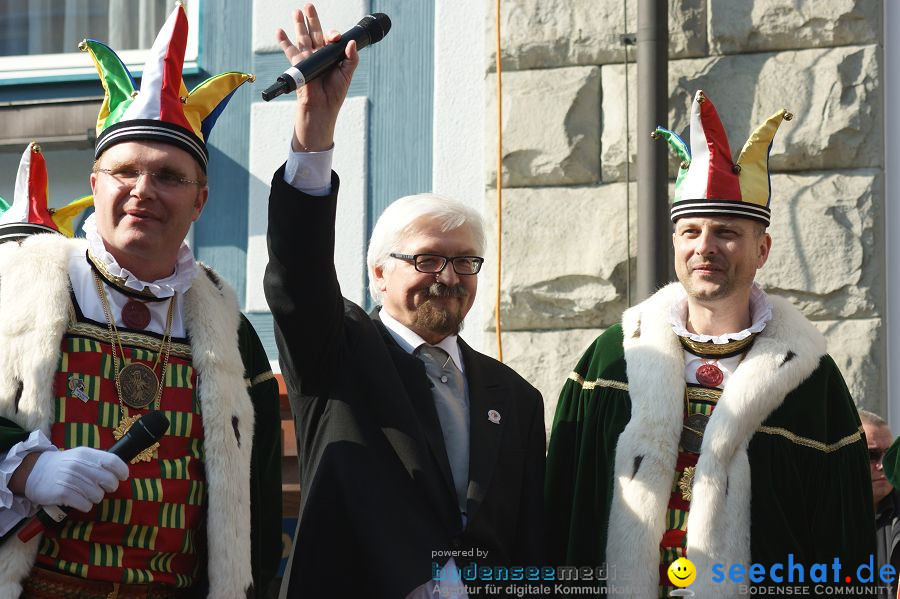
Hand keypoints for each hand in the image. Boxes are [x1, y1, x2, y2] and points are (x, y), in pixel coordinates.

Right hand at [23, 447, 128, 511]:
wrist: (34, 472)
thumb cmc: (63, 465)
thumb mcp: (80, 456)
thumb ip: (97, 461)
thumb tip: (118, 471)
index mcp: (86, 454)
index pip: (113, 461)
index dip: (122, 470)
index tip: (123, 477)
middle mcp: (80, 465)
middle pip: (110, 481)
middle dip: (109, 487)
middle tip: (100, 487)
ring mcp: (71, 480)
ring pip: (99, 496)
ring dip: (94, 498)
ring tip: (84, 493)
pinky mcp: (63, 494)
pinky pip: (86, 505)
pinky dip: (84, 505)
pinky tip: (77, 500)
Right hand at [277, 3, 359, 151]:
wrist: (322, 108)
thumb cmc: (335, 93)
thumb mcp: (347, 74)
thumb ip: (351, 58)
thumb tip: (350, 42)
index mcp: (331, 56)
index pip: (331, 39)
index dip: (332, 34)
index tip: (334, 36)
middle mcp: (319, 55)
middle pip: (315, 32)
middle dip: (312, 19)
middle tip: (308, 5)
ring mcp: (307, 58)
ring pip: (302, 37)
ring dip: (298, 24)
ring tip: (296, 12)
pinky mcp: (298, 64)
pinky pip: (289, 50)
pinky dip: (284, 40)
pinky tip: (280, 30)